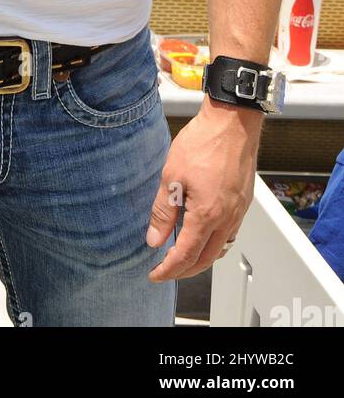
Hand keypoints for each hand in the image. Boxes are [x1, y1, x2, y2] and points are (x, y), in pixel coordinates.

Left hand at [144, 98, 260, 279]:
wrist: (232, 123)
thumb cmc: (203, 144)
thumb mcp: (171, 176)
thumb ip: (163, 211)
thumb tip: (155, 239)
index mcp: (207, 216)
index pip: (186, 255)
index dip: (169, 269)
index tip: (155, 274)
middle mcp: (227, 219)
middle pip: (205, 259)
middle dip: (184, 270)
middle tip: (166, 270)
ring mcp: (238, 212)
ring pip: (219, 248)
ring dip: (200, 259)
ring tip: (181, 257)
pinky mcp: (243, 202)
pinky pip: (228, 234)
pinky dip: (213, 243)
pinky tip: (202, 235)